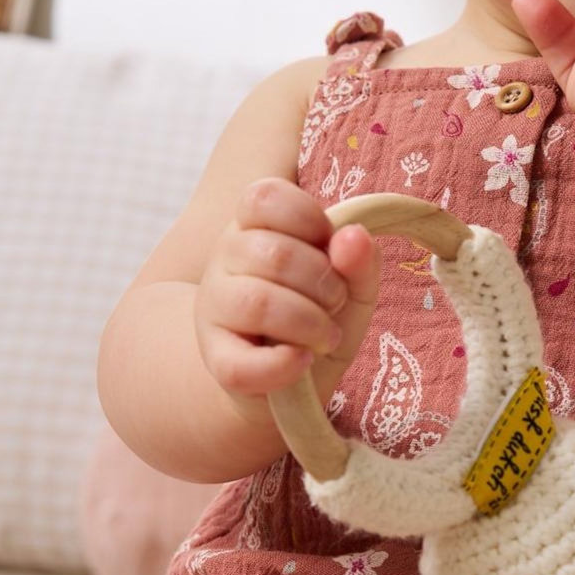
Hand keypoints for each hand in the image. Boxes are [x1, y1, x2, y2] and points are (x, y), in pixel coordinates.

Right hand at [194, 178, 378, 417]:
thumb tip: (353, 238)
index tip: (331, 248)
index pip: (264, 197)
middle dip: (324, 282)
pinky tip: (302, 361)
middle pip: (274, 253)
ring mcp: (214, 309)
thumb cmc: (317, 318)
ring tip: (326, 337)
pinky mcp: (216, 359)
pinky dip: (283, 365)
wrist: (286, 377)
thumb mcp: (352, 287)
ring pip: (258, 303)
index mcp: (254, 228)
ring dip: (310, 323)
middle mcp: (225, 260)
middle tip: (336, 302)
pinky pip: (242, 364)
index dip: (309, 219)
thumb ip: (360, 260)